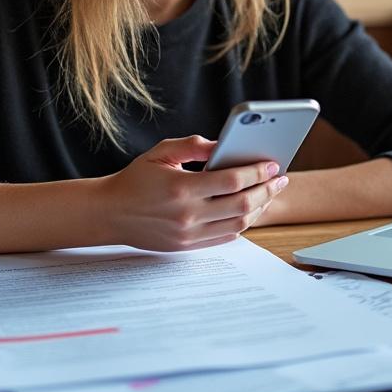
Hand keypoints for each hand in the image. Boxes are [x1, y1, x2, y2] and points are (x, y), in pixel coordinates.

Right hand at [99, 135, 289, 250]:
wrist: (110, 214)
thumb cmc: (135, 180)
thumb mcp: (160, 153)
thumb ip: (192, 145)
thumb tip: (222, 144)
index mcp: (182, 188)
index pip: (232, 180)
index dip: (257, 172)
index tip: (272, 164)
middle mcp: (188, 214)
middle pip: (242, 204)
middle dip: (267, 190)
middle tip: (280, 179)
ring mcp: (189, 234)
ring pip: (238, 223)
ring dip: (259, 208)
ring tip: (269, 194)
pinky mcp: (187, 247)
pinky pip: (225, 237)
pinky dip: (243, 223)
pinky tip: (250, 209)